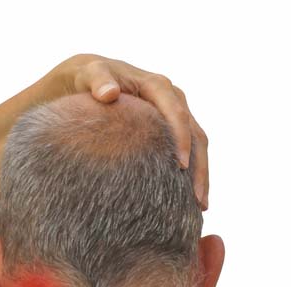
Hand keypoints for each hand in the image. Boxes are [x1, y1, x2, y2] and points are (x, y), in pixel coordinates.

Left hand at [44, 54, 209, 209]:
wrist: (90, 79)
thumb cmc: (89, 77)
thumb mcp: (90, 74)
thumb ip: (98, 81)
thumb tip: (109, 93)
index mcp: (157, 86)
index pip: (176, 113)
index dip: (181, 139)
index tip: (180, 167)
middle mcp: (173, 99)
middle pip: (195, 133)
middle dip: (199, 167)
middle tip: (198, 200)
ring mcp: (174, 114)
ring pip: (197, 146)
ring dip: (201, 175)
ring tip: (200, 207)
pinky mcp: (170, 129)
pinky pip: (188, 151)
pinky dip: (191, 174)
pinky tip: (188, 200)